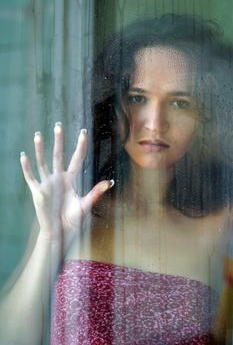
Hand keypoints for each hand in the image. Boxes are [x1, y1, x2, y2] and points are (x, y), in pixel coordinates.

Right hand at [20, 123, 112, 248]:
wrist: (60, 232)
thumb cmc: (73, 220)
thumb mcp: (86, 204)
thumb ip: (96, 192)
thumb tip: (111, 181)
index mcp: (71, 179)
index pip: (77, 158)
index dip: (80, 145)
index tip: (83, 132)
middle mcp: (59, 178)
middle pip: (58, 155)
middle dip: (59, 140)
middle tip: (58, 124)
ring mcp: (47, 183)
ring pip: (43, 162)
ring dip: (40, 149)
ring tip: (38, 135)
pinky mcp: (38, 192)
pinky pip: (31, 177)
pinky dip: (26, 167)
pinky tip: (23, 156)